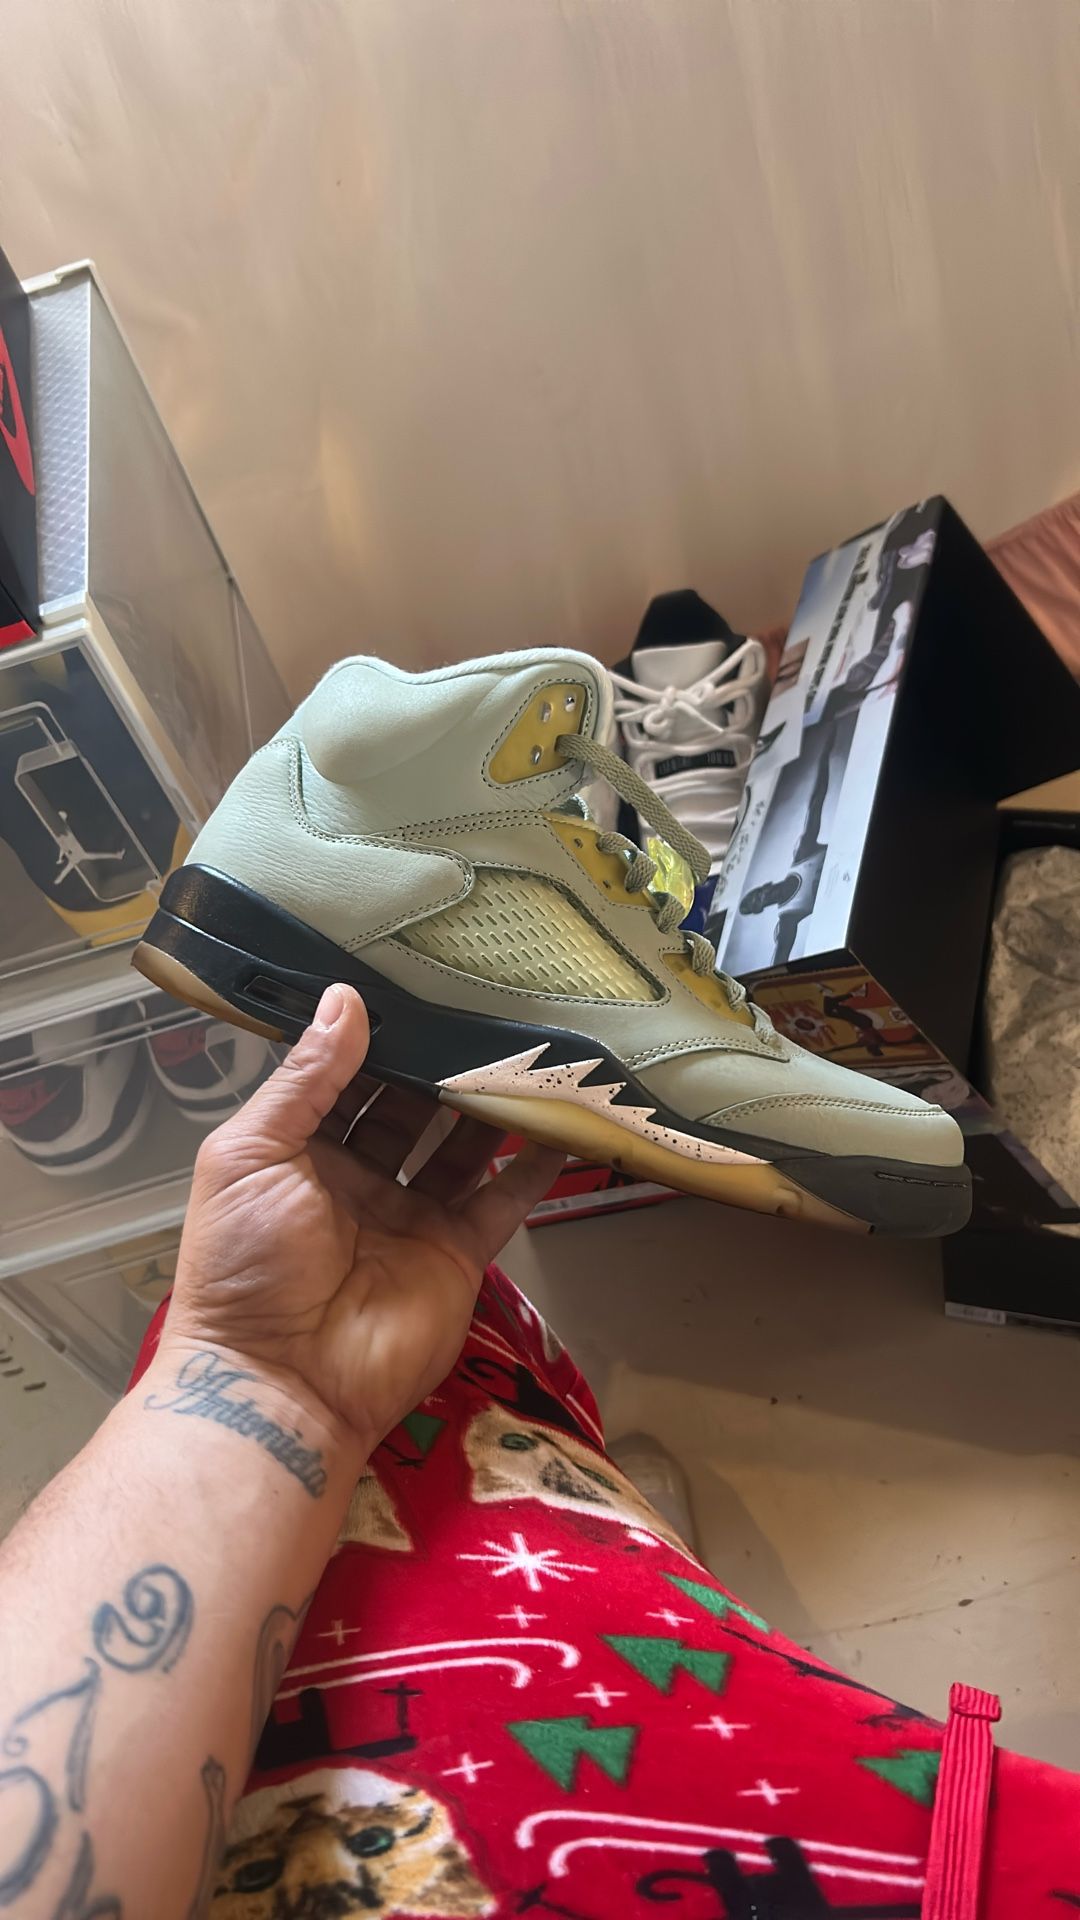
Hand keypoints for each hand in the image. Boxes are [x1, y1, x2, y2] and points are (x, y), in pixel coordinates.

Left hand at [158, 985, 562, 1456]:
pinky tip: (563, 1124)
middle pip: (411, 1106)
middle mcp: (359, 1177)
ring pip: (461, 1145)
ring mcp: (411, 1215)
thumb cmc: (246, 1264)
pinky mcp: (456, 1253)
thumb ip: (304, 1080)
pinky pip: (502, 1201)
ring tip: (528, 1050)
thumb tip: (344, 999)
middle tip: (485, 1008)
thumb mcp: (250, 1155)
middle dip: (441, 1064)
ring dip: (489, 1104)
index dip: (378, 1038)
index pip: (346, 1079)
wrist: (279, 1382)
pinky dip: (533, 1168)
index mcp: (300, 1151)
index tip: (417, 985)